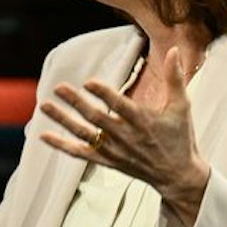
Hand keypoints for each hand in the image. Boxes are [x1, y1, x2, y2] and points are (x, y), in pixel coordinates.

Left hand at [37, 45, 210, 226]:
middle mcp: (127, 137)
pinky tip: (44, 135)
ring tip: (44, 105)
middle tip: (59, 87)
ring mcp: (114, 151)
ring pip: (84, 135)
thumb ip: (175, 79)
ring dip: (63, 120)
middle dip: (76, 103)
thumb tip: (173, 50)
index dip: (105, 95)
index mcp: (144, 122)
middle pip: (97, 119)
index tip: (88, 82)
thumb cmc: (180, 137)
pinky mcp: (107, 161)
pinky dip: (62, 146)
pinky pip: (80, 154)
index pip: (121, 106)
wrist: (177, 175)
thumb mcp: (182, 107)